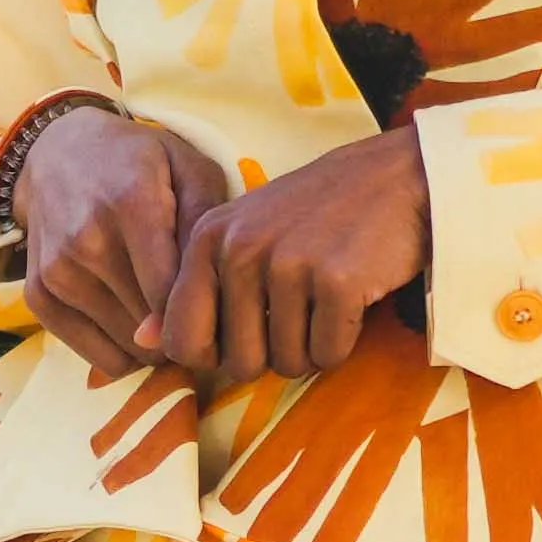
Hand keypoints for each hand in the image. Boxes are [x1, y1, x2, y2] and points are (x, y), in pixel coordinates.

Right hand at [3, 99, 226, 373]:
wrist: (60, 152)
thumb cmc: (141, 163)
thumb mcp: (192, 170)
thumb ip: (205, 230)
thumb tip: (189, 312)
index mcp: (132, 204)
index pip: (171, 295)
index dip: (203, 314)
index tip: (218, 307)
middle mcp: (87, 241)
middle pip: (151, 328)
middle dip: (181, 329)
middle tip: (192, 307)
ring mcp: (56, 271)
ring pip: (128, 349)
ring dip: (152, 342)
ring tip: (161, 310)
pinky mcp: (37, 295)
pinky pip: (96, 357)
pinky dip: (122, 350)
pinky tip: (132, 318)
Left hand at [154, 123, 432, 381]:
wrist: (399, 178)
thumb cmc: (318, 214)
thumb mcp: (245, 236)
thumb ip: (194, 288)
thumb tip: (142, 340)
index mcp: (207, 239)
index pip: (181, 341)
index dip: (216, 354)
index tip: (248, 330)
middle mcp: (239, 249)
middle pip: (239, 364)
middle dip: (273, 355)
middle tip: (299, 311)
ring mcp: (288, 263)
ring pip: (286, 364)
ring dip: (311, 348)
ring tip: (326, 301)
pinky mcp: (336, 280)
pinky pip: (328, 354)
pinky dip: (343, 342)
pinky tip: (352, 301)